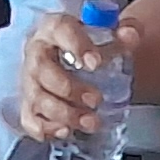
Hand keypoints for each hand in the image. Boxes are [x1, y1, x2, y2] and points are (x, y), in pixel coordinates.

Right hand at [15, 11, 129, 143]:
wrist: (74, 56)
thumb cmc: (89, 43)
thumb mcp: (110, 32)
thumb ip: (126, 31)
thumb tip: (130, 35)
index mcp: (54, 28)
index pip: (60, 30)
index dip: (76, 46)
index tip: (95, 63)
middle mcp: (36, 52)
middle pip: (42, 69)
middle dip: (69, 88)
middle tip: (96, 99)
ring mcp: (30, 80)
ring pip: (37, 97)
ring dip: (64, 113)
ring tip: (91, 121)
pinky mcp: (29, 103)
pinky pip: (29, 118)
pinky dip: (45, 128)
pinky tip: (65, 131)